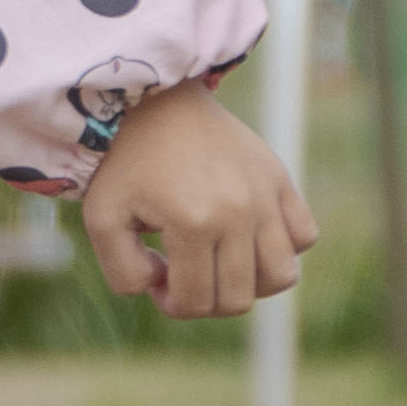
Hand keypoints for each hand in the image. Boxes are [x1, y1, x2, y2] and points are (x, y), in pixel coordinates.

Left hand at [79, 79, 315, 317]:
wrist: (156, 100)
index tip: (157, 279)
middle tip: (182, 271)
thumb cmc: (124, 162)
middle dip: (205, 300)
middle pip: (238, 299)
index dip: (172, 305)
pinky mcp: (279, 178)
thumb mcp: (102, 218)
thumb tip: (165, 285)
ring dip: (248, 283)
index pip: (197, 302)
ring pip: (281, 276)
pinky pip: (304, 236)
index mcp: (193, 223)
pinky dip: (281, 248)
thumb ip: (123, 273)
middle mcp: (238, 212)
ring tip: (219, 262)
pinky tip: (245, 236)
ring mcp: (265, 195)